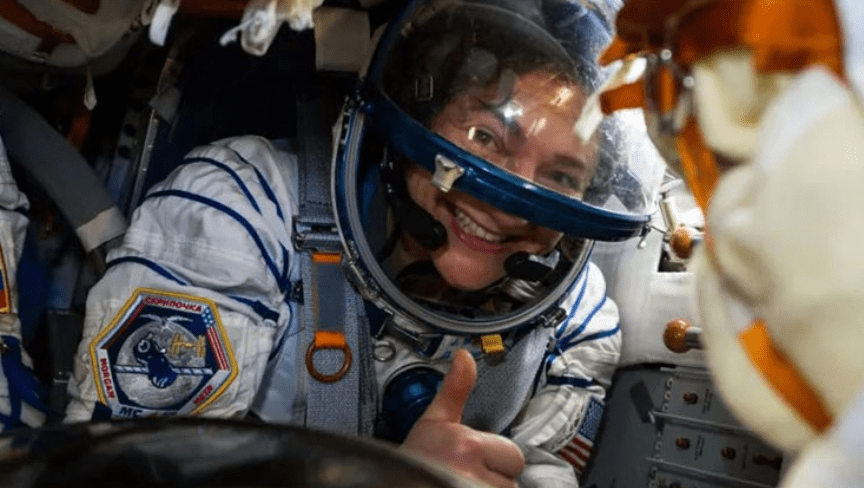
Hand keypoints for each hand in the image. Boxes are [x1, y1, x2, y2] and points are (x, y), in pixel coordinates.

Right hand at [400, 349, 524, 487]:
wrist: (388, 482)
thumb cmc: (409, 463)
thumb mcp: (432, 421)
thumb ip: (455, 389)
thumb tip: (465, 357)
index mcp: (467, 446)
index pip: (512, 454)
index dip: (492, 455)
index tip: (470, 457)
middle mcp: (472, 475)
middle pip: (511, 477)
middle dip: (492, 474)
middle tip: (464, 472)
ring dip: (487, 487)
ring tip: (460, 483)